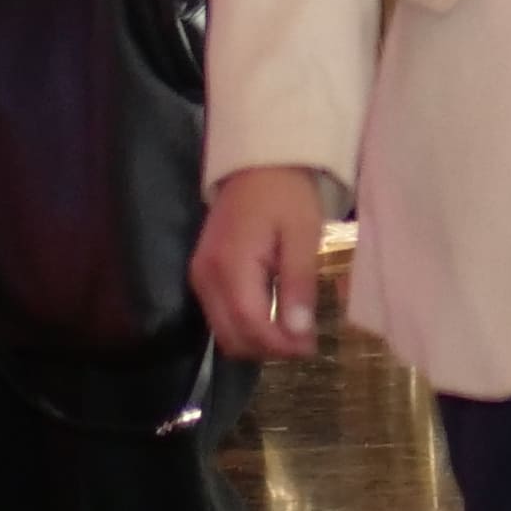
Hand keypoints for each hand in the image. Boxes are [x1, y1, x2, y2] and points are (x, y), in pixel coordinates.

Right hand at [194, 164, 332, 359]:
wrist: (256, 162)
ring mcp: (200, 277)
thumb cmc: (285, 193)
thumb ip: (299, 284)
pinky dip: (245, 326)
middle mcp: (206, 278)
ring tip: (292, 333)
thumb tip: (299, 333)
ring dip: (256, 341)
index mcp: (230, 266)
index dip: (279, 345)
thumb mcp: (303, 233)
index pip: (249, 325)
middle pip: (230, 337)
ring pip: (223, 332)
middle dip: (268, 349)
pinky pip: (220, 316)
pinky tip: (272, 318)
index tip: (310, 348)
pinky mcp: (202, 275)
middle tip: (304, 343)